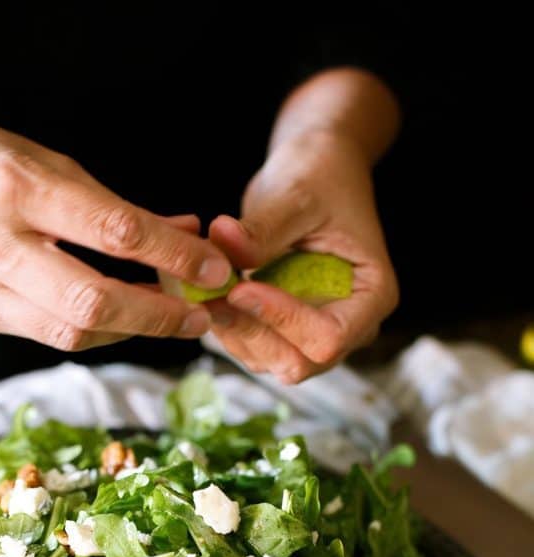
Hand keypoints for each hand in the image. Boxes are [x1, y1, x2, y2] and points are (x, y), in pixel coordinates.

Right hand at [0, 116, 233, 350]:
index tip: (216, 269)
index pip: (113, 232)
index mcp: (13, 185)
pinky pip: (46, 335)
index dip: (174, 256)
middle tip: (200, 316)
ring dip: (131, 330)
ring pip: (71, 331)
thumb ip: (113, 205)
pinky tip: (119, 318)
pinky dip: (92, 330)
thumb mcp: (45, 159)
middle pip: (92, 301)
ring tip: (167, 318)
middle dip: (158, 315)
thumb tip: (188, 234)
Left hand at [208, 128, 398, 383]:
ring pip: (269, 360)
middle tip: (210, 293)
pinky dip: (226, 326)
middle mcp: (350, 326)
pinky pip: (253, 347)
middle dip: (251, 331)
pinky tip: (206, 294)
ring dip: (232, 331)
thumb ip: (263, 227)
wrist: (315, 174)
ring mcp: (316, 333)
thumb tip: (222, 240)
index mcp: (372, 296)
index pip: (329, 337)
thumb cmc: (320, 177)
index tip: (242, 288)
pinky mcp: (286, 331)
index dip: (283, 320)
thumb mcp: (296, 195)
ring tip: (203, 288)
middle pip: (298, 361)